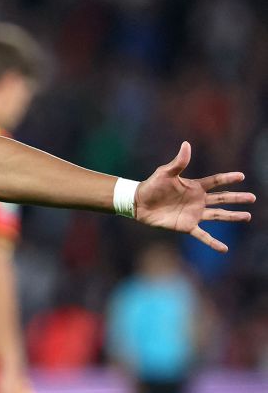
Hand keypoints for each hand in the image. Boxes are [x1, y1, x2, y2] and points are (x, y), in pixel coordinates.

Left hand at [134, 141, 254, 252]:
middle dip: (237, 198)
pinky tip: (224, 248)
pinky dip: (213, 242)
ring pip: (218, 215)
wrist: (139, 203)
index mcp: (194, 186)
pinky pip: (203, 235)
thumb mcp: (165, 172)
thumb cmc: (152, 186)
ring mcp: (194, 214)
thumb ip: (178, 162)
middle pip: (222, 199)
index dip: (227, 179)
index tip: (241, 176)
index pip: (215, 182)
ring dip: (232, 216)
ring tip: (247, 216)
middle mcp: (198, 200)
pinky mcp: (187, 226)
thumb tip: (186, 144)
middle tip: (252, 198)